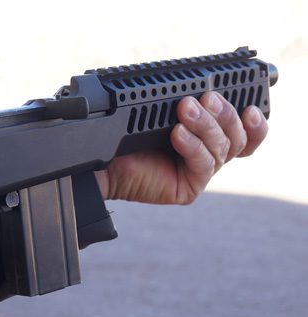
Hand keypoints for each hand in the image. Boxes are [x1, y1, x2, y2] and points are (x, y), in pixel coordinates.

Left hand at [96, 92, 267, 203]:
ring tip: (185, 110)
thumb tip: (205, 87)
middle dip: (225, 115)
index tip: (251, 105)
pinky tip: (178, 134)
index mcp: (207, 134)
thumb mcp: (161, 111)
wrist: (102, 161)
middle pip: (238, 137)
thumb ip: (187, 100)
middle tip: (206, 99)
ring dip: (206, 126)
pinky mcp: (189, 188)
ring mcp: (199, 172)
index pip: (245, 130)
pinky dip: (193, 146)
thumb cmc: (126, 134)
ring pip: (222, 148)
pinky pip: (203, 165)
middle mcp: (208, 153)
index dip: (256, 121)